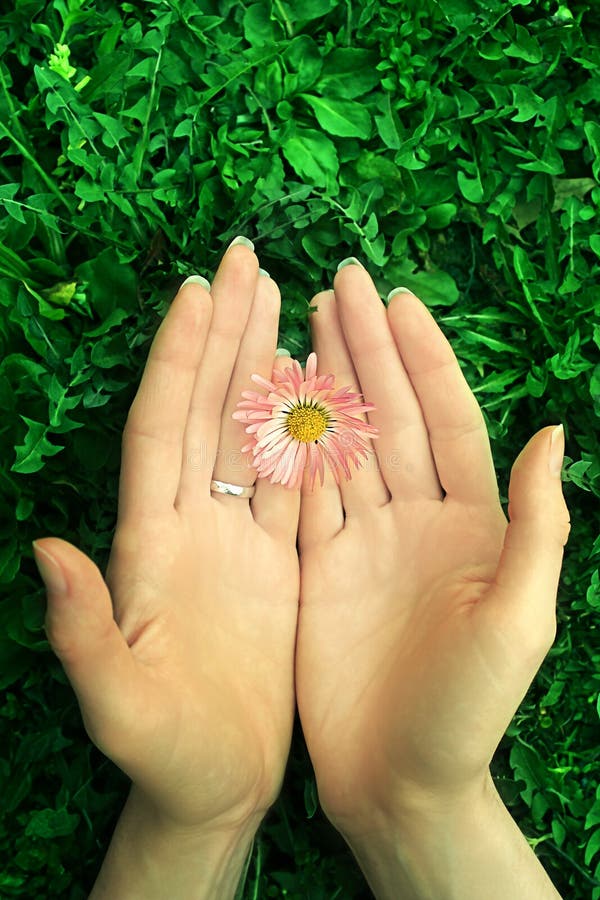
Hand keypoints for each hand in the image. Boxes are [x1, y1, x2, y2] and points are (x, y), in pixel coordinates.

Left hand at [34, 243, 299, 833]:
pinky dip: (307, 431)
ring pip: (252, 433)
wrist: (215, 786)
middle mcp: (191, 525)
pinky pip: (291, 481)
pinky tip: (320, 387)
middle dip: (226, 334)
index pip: (162, 430)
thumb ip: (85, 633)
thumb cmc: (166, 754)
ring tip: (287, 300)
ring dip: (267, 366)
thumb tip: (48, 552)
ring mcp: (234, 538)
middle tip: (248, 261)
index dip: (177, 361)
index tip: (197, 292)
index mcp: (152, 544)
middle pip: (207, 409)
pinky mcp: (275, 561)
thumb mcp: (120, 704)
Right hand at [295, 265, 569, 831]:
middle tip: (340, 283)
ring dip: (327, 381)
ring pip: (343, 443)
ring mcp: (363, 540)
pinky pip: (303, 490)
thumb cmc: (468, 710)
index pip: (446, 420)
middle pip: (390, 416)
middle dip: (367, 349)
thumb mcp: (519, 619)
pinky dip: (289, 442)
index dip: (424, 358)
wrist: (399, 781)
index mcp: (471, 523)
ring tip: (307, 318)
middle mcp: (416, 519)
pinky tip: (276, 395)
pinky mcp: (318, 565)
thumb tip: (553, 430)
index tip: (397, 299)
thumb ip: (536, 525)